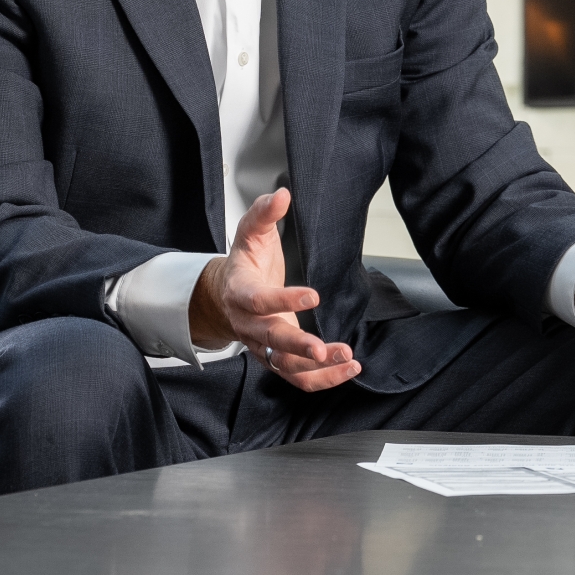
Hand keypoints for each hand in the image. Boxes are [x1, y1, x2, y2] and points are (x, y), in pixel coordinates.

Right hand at [188, 188, 360, 391]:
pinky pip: (297, 377)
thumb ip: (264, 213)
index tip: (313, 294)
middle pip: (271, 341)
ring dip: (316, 368)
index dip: (283, 299)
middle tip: (323, 349)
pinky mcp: (276, 359)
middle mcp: (249, 325)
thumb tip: (282, 195)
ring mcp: (262, 346)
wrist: (226, 296)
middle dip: (298, 347)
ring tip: (347, 358)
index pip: (259, 301)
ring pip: (285, 366)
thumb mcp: (251, 233)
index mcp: (240, 293)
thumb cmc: (245, 265)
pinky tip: (348, 368)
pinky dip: (322, 379)